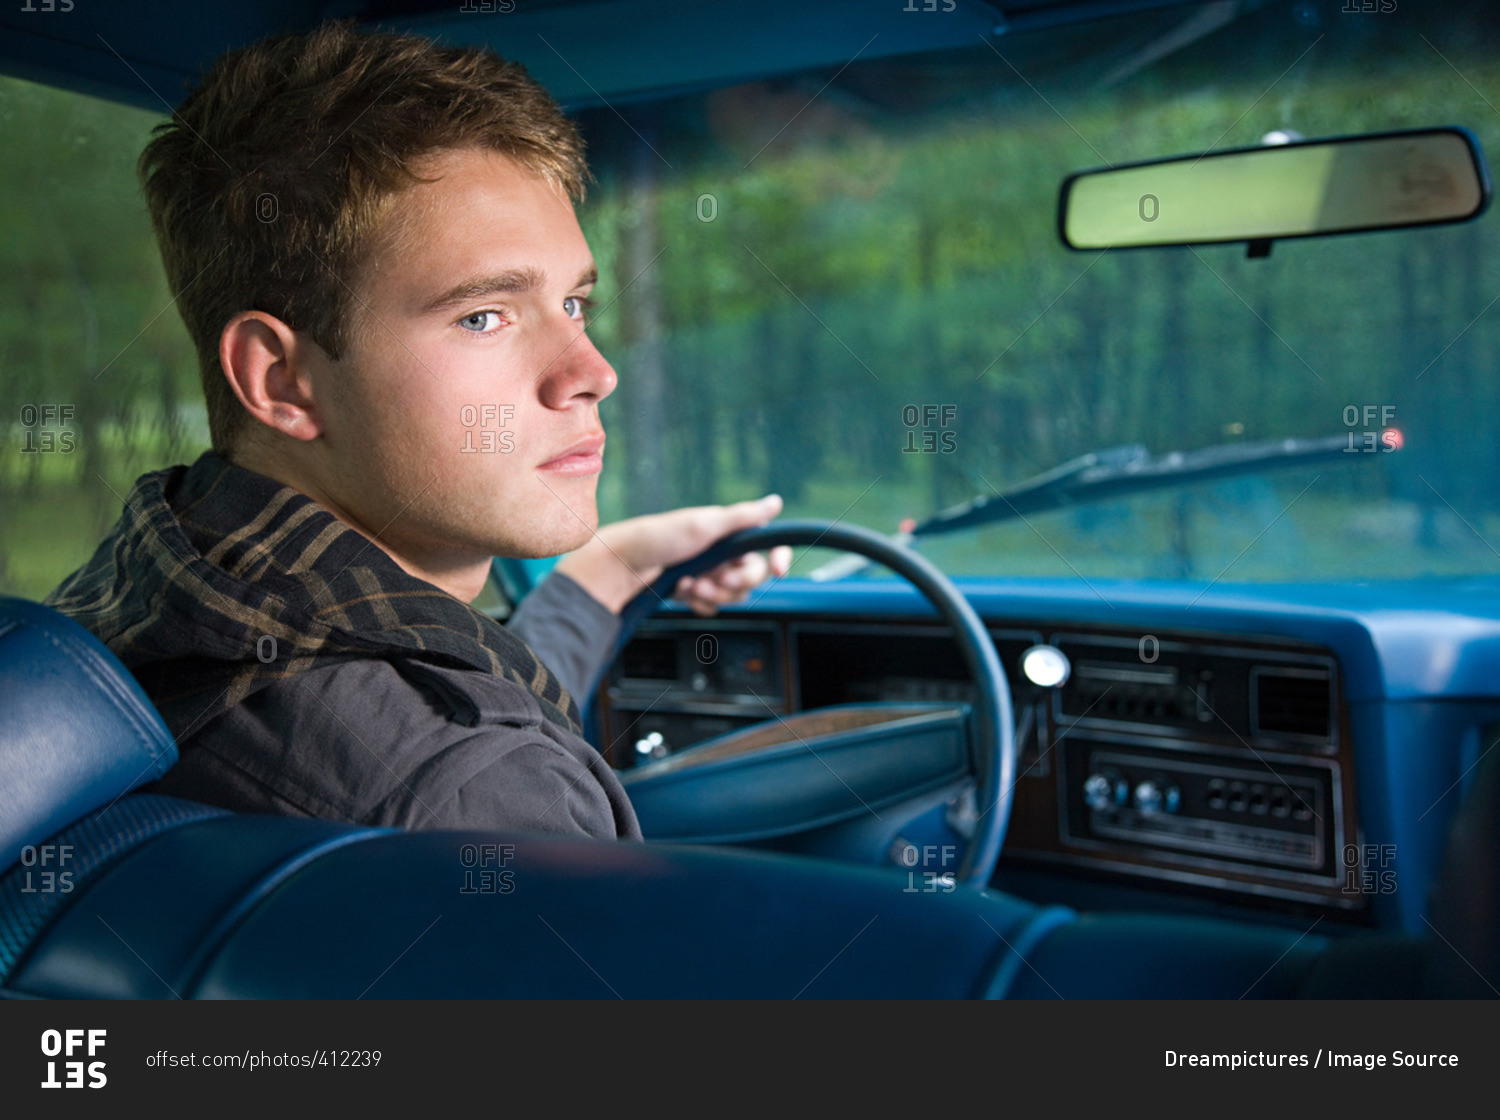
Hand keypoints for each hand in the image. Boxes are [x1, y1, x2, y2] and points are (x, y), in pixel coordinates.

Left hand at [554, 495, 793, 614]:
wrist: (623, 565)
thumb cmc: (659, 538)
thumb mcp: (704, 524)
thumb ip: (743, 517)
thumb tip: (776, 502)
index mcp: (729, 533)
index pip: (768, 546)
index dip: (778, 558)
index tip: (778, 570)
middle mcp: (723, 553)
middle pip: (754, 576)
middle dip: (737, 581)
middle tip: (719, 578)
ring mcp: (710, 573)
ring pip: (734, 595)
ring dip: (715, 593)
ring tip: (693, 584)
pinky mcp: (696, 591)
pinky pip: (714, 606)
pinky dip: (700, 601)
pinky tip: (683, 590)